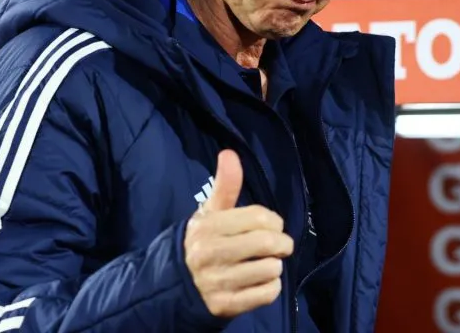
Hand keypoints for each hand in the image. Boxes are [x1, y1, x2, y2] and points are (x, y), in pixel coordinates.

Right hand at [184, 150, 293, 318]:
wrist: (178, 285)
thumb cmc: (204, 242)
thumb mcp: (211, 213)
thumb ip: (225, 185)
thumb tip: (229, 153)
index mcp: (208, 227)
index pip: (259, 217)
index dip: (274, 220)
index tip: (272, 225)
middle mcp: (210, 254)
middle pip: (268, 242)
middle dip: (282, 243)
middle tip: (279, 246)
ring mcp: (218, 282)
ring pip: (271, 269)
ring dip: (275, 266)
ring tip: (264, 264)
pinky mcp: (226, 305)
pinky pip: (267, 294)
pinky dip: (271, 287)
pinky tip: (259, 282)